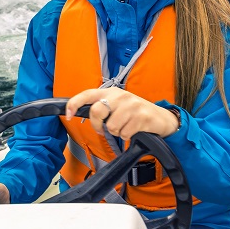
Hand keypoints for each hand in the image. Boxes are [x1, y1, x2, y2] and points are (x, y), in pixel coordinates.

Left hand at [65, 88, 179, 139]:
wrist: (162, 119)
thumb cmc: (135, 114)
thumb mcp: (118, 106)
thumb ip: (101, 107)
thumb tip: (79, 114)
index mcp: (111, 92)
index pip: (87, 94)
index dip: (74, 103)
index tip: (68, 115)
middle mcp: (120, 96)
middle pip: (97, 111)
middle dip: (98, 125)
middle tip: (105, 128)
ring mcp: (132, 105)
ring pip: (111, 126)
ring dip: (117, 132)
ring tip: (126, 127)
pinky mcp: (141, 116)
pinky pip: (124, 133)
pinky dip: (127, 136)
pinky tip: (134, 130)